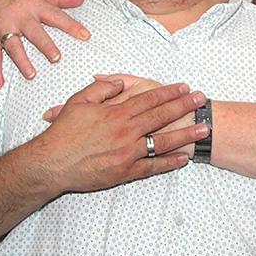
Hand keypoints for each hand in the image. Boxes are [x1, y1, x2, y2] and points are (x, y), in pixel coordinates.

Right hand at [0, 0, 88, 88]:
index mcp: (33, 4)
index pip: (56, 15)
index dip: (71, 25)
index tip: (86, 36)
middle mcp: (19, 15)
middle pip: (34, 32)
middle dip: (45, 45)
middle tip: (56, 58)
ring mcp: (3, 27)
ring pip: (13, 45)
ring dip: (21, 61)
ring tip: (31, 75)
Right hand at [43, 74, 196, 156]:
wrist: (52, 163)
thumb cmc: (63, 132)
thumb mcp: (79, 101)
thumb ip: (102, 89)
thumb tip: (119, 83)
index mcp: (117, 113)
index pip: (149, 99)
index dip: (168, 93)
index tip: (184, 88)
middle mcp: (126, 131)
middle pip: (161, 116)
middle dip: (184, 107)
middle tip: (201, 100)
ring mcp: (127, 153)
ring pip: (163, 142)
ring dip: (185, 135)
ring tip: (203, 128)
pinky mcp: (125, 172)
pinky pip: (152, 167)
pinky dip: (168, 163)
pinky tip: (183, 159)